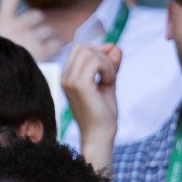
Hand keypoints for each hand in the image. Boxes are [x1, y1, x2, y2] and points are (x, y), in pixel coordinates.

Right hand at [0, 0, 62, 60]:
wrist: (1, 77)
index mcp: (4, 22)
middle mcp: (19, 26)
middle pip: (36, 15)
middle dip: (38, 23)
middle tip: (36, 33)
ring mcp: (32, 37)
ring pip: (47, 30)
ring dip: (46, 36)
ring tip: (42, 45)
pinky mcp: (43, 50)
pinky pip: (55, 43)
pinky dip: (56, 45)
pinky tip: (54, 48)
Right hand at [62, 43, 121, 169]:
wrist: (99, 136)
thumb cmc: (102, 114)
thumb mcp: (107, 83)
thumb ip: (110, 65)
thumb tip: (116, 46)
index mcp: (68, 77)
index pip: (80, 49)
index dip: (98, 51)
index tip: (110, 67)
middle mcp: (65, 77)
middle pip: (83, 47)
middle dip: (102, 55)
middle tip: (110, 74)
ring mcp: (70, 81)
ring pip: (89, 52)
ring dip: (106, 63)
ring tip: (109, 80)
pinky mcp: (79, 85)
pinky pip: (95, 62)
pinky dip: (107, 69)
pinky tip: (109, 83)